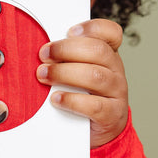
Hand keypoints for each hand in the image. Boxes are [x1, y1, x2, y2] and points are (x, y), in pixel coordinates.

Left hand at [37, 19, 128, 148]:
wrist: (98, 130)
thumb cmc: (83, 95)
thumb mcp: (78, 72)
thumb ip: (66, 58)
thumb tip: (40, 47)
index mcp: (108, 55)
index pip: (111, 33)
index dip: (92, 28)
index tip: (69, 31)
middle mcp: (115, 71)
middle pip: (98, 51)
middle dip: (66, 50)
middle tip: (44, 54)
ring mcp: (116, 93)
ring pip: (95, 76)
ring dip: (64, 73)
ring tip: (43, 75)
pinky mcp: (112, 114)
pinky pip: (95, 105)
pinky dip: (72, 100)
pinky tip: (56, 99)